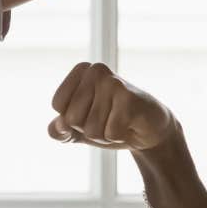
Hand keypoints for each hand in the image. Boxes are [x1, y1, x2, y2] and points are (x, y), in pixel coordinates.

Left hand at [48, 61, 176, 151]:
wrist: (148, 130)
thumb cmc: (110, 124)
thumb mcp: (78, 130)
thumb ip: (58, 130)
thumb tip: (58, 125)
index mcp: (81, 71)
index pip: (58, 105)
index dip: (72, 120)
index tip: (91, 113)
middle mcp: (95, 70)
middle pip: (71, 118)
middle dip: (88, 129)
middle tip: (108, 119)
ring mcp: (113, 82)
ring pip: (91, 129)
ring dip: (104, 135)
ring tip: (118, 122)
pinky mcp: (129, 98)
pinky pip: (110, 133)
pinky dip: (118, 137)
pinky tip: (129, 125)